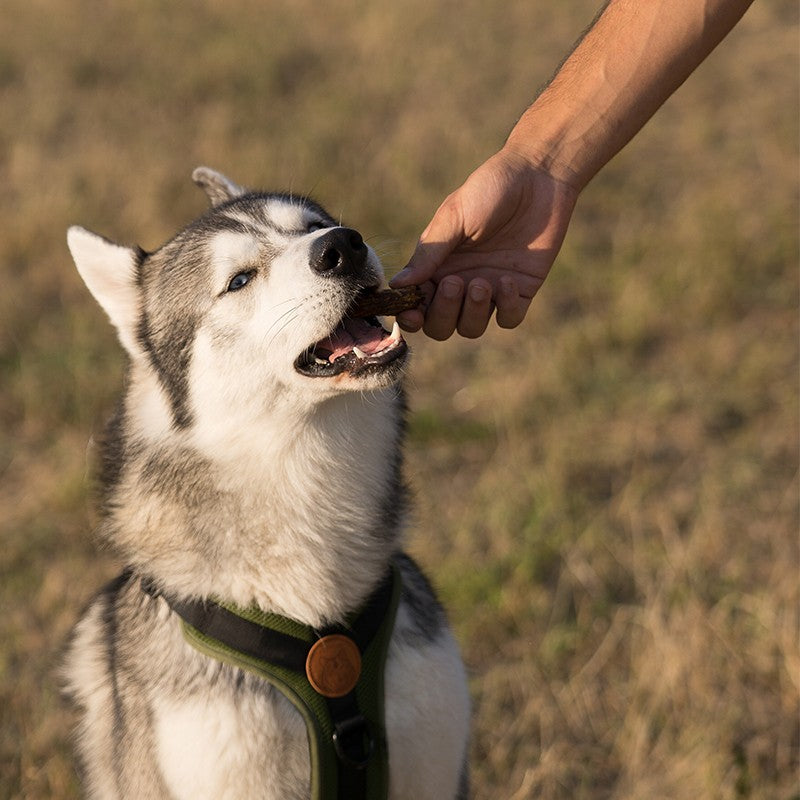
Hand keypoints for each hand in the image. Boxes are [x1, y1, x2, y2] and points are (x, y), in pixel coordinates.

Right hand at [390, 147, 578, 339]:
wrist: (539, 176)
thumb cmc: (490, 189)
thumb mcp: (454, 217)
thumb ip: (428, 254)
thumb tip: (398, 285)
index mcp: (436, 266)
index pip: (416, 305)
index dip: (411, 317)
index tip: (413, 313)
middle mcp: (460, 283)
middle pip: (441, 326)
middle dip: (443, 314)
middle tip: (454, 283)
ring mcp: (490, 290)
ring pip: (471, 328)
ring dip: (473, 312)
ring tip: (482, 282)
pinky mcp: (520, 291)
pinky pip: (508, 318)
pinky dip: (505, 307)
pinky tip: (509, 280)